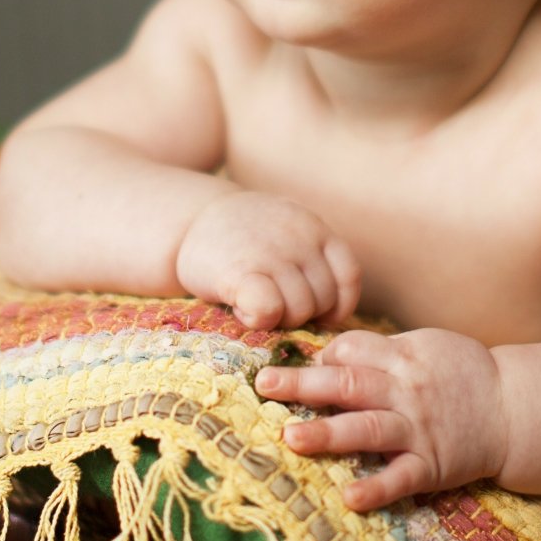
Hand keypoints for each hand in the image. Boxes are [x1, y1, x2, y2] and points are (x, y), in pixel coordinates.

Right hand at [175, 192, 360, 329]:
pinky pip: (268, 311)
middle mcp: (298, 238)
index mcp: (315, 228)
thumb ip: (314, 260)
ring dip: (278, 319)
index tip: (318, 313)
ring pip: (299, 310)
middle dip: (302, 313)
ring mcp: (270, 253)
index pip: (349, 276)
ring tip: (255, 303)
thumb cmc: (246, 237)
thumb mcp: (290, 231)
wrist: (192, 220)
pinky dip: (259, 321)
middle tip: (272, 304)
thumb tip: (336, 315)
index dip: (338, 304)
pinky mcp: (239, 272)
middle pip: (323, 300)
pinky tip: (243, 311)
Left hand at [252, 328, 507, 511]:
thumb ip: (382, 349)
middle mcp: (406, 391)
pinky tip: (349, 498)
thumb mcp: (427, 345)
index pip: (353, 350)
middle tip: (265, 385)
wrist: (514, 408)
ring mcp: (418, 429)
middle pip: (349, 385)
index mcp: (404, 357)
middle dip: (304, 385)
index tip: (299, 365)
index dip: (323, 356)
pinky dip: (376, 489)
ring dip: (328, 434)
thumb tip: (327, 354)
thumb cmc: (463, 373)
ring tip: (291, 438)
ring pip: (367, 429)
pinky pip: (400, 478)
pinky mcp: (431, 465)